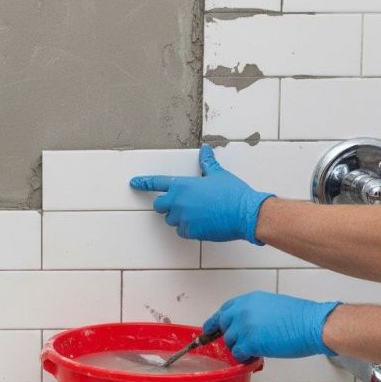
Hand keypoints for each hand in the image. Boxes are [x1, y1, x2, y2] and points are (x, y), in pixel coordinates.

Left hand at [129, 144, 273, 243]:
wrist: (246, 213)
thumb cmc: (233, 193)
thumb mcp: (218, 175)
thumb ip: (208, 163)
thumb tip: (205, 149)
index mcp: (182, 185)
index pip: (156, 183)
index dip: (144, 183)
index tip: (134, 183)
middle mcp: (178, 202)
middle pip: (159, 206)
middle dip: (166, 205)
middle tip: (182, 204)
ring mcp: (183, 218)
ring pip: (171, 220)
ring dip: (179, 217)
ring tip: (199, 213)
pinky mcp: (190, 232)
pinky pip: (182, 231)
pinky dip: (188, 229)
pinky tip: (203, 223)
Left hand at [203, 291, 341, 360]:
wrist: (312, 325)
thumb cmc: (300, 317)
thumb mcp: (271, 305)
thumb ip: (254, 313)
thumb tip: (248, 325)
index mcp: (248, 300)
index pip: (224, 310)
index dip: (217, 321)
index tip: (210, 328)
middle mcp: (241, 311)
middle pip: (222, 325)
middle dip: (229, 336)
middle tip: (237, 344)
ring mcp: (243, 327)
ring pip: (230, 342)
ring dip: (240, 348)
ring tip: (256, 350)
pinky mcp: (249, 342)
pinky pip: (238, 354)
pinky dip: (245, 358)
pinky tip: (255, 357)